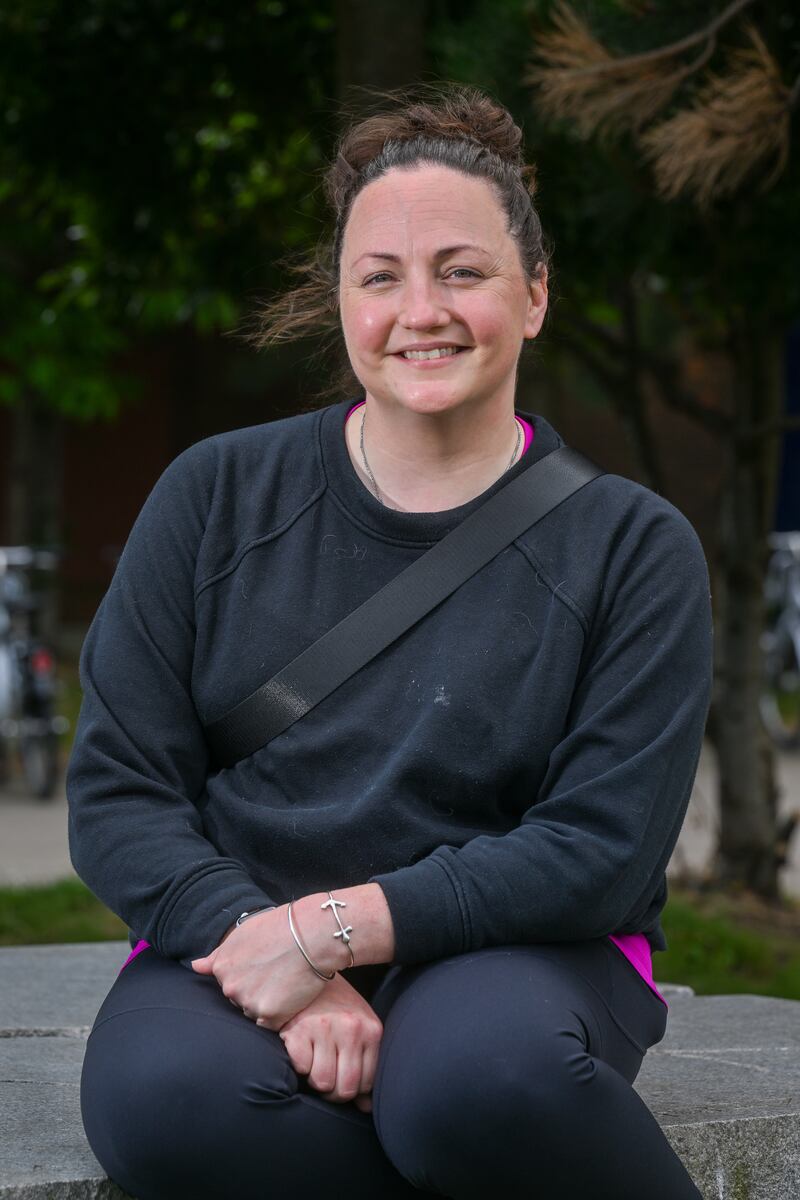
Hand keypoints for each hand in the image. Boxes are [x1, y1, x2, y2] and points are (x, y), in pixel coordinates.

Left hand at [190, 905, 328, 1029]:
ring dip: (269, 1003)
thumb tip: (195, 967)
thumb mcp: (243, 933)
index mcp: (222, 967)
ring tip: (286, 980)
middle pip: (240, 1000)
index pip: (230, 983)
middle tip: (277, 971)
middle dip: (256, 991)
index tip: (264, 964)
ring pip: (255, 1013)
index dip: (250, 975)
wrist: (312, 933)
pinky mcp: (269, 1015)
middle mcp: (230, 987)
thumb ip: (217, 955)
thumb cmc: (281, 927)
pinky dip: (282, 1013)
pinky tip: (291, 992)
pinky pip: (272, 1024)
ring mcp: (248, 1003)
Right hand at [278, 972, 382, 1112]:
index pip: (366, 1083)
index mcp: (370, 1030)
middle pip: (345, 1089)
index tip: (341, 1079)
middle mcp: (350, 1029)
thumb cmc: (335, 1005)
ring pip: (322, 1082)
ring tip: (313, 1060)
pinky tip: (300, 1048)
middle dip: (333, 1093)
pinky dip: (298, 1064)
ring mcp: (324, 1028)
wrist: (307, 970)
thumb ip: (365, 1063)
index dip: (352, 1090)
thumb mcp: (358, 1027)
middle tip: (324, 1078)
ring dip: (314, 1078)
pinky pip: (301, 1068)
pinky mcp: (298, 1029)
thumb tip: (365, 1108)